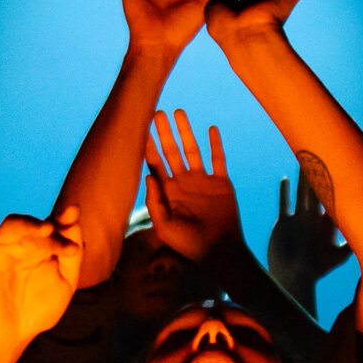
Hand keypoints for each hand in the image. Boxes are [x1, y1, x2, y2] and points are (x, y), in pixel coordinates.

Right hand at [0, 193, 83, 352]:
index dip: (65, 219)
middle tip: (68, 248)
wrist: (13, 336)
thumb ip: (73, 256)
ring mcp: (1, 251)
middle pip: (34, 226)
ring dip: (30, 225)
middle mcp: (21, 245)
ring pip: (11, 225)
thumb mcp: (65, 283)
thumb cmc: (37, 309)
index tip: (73, 213)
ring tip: (47, 229)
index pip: (53, 225)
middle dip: (53, 233)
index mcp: (41, 248)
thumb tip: (74, 223)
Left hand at [143, 110, 241, 264]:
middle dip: (164, 132)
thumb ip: (154, 202)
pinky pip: (218, 158)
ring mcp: (203, 181)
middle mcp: (184, 182)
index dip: (148, 146)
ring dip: (186, 131)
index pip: (155, 163)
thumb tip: (147, 175)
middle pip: (171, 151)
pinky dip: (215, 144)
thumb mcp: (164, 226)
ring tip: (179, 112)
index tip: (141, 128)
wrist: (218, 251)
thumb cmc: (188, 244)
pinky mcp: (221, 182)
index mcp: (168, 191)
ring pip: (192, 149)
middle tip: (157, 112)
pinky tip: (210, 128)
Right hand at [266, 166, 349, 300]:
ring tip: (303, 162)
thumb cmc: (317, 271)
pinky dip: (284, 192)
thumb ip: (351, 246)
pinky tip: (285, 180)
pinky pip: (284, 204)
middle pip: (317, 191)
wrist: (294, 278)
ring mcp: (298, 219)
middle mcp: (314, 218)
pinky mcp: (284, 223)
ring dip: (302, 179)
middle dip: (318, 175)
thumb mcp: (337, 257)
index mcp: (327, 222)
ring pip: (301, 194)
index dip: (336, 182)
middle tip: (321, 155)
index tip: (340, 166)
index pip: (333, 197)